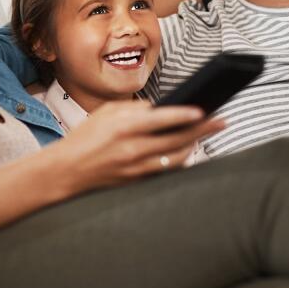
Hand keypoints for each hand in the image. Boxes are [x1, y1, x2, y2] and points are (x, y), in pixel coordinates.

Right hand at [54, 101, 224, 193]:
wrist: (67, 169)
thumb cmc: (84, 137)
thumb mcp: (105, 113)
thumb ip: (133, 108)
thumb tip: (159, 107)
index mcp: (123, 127)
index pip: (162, 119)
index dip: (185, 115)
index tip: (203, 111)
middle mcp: (132, 148)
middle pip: (177, 139)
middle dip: (202, 129)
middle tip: (221, 121)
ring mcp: (137, 167)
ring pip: (177, 158)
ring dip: (194, 145)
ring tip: (204, 135)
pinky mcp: (137, 180)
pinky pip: (166, 169)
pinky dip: (178, 159)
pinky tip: (185, 151)